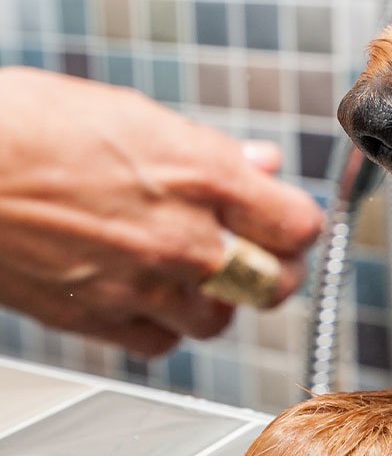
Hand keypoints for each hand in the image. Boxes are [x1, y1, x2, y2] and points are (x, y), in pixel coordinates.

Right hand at [0, 68, 323, 356]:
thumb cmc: (29, 124)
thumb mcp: (135, 114)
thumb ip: (209, 150)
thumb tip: (258, 162)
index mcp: (202, 177)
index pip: (297, 225)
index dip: (298, 224)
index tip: (289, 220)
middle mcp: (181, 238)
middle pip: (272, 282)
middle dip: (273, 267)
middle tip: (259, 252)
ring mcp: (139, 284)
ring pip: (219, 319)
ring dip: (220, 297)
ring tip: (201, 271)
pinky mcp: (94, 317)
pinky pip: (160, 342)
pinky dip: (166, 325)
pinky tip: (153, 295)